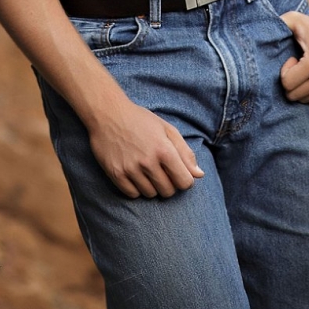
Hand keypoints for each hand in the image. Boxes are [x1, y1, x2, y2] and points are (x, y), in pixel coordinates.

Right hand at [88, 101, 204, 198]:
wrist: (108, 113)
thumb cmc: (140, 120)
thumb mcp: (167, 129)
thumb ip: (185, 153)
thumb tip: (199, 175)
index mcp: (164, 150)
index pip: (184, 182)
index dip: (184, 179)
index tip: (178, 173)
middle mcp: (148, 162)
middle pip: (168, 191)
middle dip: (169, 184)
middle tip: (162, 171)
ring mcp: (130, 169)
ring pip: (150, 194)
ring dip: (152, 186)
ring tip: (147, 171)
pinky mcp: (115, 174)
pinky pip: (132, 194)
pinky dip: (136, 188)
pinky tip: (135, 175)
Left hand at [279, 6, 308, 108]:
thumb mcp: (294, 19)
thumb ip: (276, 24)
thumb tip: (256, 32)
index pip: (288, 84)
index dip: (286, 71)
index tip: (293, 59)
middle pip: (296, 96)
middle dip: (293, 82)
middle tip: (300, 66)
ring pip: (308, 101)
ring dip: (304, 88)